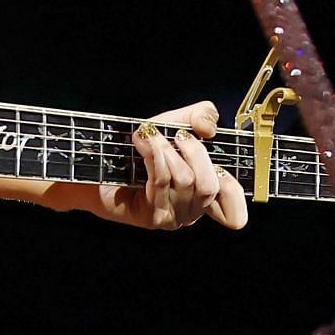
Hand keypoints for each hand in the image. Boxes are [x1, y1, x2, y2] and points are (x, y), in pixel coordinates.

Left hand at [97, 101, 247, 230]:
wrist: (101, 162)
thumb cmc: (142, 146)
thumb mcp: (175, 123)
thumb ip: (200, 116)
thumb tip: (209, 130)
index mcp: (203, 194)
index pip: (233, 212)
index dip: (234, 194)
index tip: (219, 165)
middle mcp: (192, 212)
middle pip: (210, 186)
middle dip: (195, 153)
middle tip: (178, 136)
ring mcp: (173, 218)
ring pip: (184, 181)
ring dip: (167, 150)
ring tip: (152, 136)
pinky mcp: (152, 217)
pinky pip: (161, 182)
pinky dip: (154, 155)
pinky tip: (143, 141)